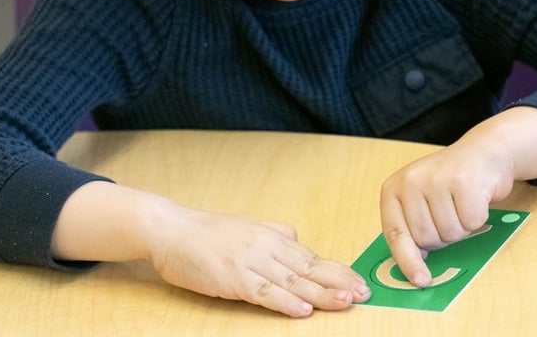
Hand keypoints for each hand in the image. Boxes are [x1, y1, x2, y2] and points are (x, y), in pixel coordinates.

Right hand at [150, 206, 370, 316]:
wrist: (172, 229)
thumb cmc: (207, 232)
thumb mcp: (247, 227)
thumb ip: (274, 233)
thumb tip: (297, 239)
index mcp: (271, 236)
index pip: (312, 256)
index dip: (337, 269)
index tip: (359, 281)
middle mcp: (266, 246)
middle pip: (309, 267)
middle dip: (339, 282)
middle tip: (364, 294)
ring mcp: (250, 261)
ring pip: (293, 280)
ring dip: (321, 293)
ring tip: (345, 302)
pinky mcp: (233, 277)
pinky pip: (263, 291)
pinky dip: (285, 301)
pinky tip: (302, 309)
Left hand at [379, 107, 536, 286]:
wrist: (483, 153)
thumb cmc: (449, 184)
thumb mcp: (421, 200)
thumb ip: (412, 227)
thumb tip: (414, 270)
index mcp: (394, 188)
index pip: (395, 233)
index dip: (407, 260)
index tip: (420, 280)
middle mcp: (411, 181)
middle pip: (426, 239)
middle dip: (443, 236)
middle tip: (450, 212)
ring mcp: (436, 180)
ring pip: (450, 234)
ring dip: (462, 227)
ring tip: (461, 202)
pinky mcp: (463, 182)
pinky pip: (471, 223)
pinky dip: (478, 218)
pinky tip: (476, 198)